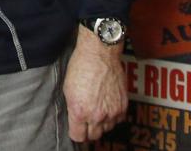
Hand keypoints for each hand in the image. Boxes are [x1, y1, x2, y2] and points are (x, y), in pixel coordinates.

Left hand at [64, 25, 127, 142]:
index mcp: (79, 112)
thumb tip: (76, 120)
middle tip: (87, 120)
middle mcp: (96, 115)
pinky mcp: (123, 105)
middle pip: (93, 136)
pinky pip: (118, 120)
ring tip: (98, 109)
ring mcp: (111, 111)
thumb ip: (73, 109)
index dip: (76, 132)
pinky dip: (114, 116)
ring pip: (107, 129)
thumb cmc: (81, 66)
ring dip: (102, 123)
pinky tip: (108, 106)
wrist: (100, 53)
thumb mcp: (68, 90)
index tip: (76, 128)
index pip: (78, 137)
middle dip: (89, 130)